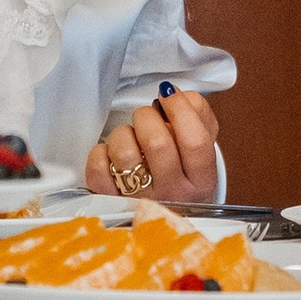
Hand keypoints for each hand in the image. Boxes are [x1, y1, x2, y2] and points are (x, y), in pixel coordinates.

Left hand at [85, 86, 220, 209]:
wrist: (162, 205)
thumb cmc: (180, 168)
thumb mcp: (202, 143)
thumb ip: (198, 113)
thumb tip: (173, 95)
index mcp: (201, 180)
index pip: (195, 140)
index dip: (179, 108)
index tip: (168, 94)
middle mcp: (173, 193)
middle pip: (157, 143)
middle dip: (147, 117)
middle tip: (147, 118)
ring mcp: (141, 200)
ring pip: (124, 153)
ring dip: (123, 134)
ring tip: (130, 139)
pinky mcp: (110, 200)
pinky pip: (98, 168)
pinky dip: (101, 153)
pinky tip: (113, 155)